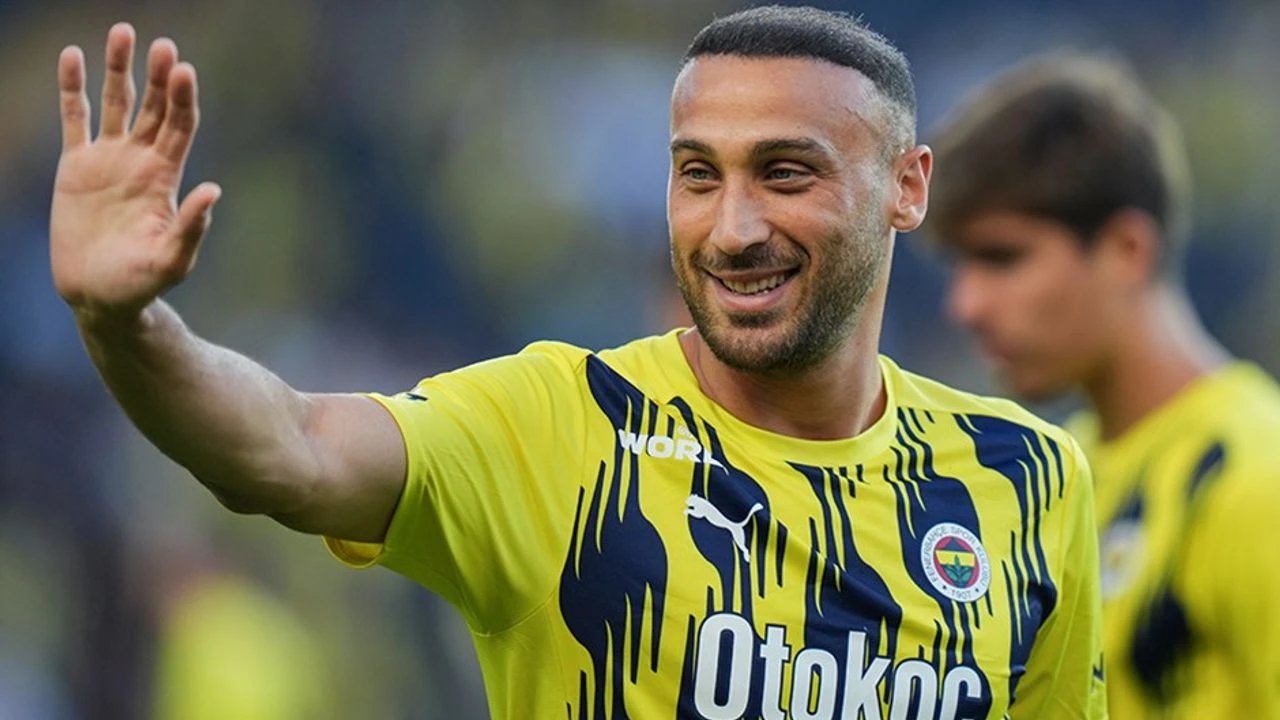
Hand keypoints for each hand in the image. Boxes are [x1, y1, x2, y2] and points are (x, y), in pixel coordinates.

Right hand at [50, 23, 219, 325]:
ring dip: (119, 69)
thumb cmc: (142, 283)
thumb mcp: (171, 260)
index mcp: (167, 178)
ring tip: (123, 32)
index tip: (183, 71)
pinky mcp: (76, 166)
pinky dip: (73, 87)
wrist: (99, 295)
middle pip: (155, 107)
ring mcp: (109, 160)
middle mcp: (141, 161)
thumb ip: (192, 227)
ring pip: (116, 103)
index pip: (179, 127)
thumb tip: (213, 190)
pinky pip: (74, 118)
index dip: (182, 99)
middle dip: (159, 76)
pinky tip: (74, 56)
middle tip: (163, 45)